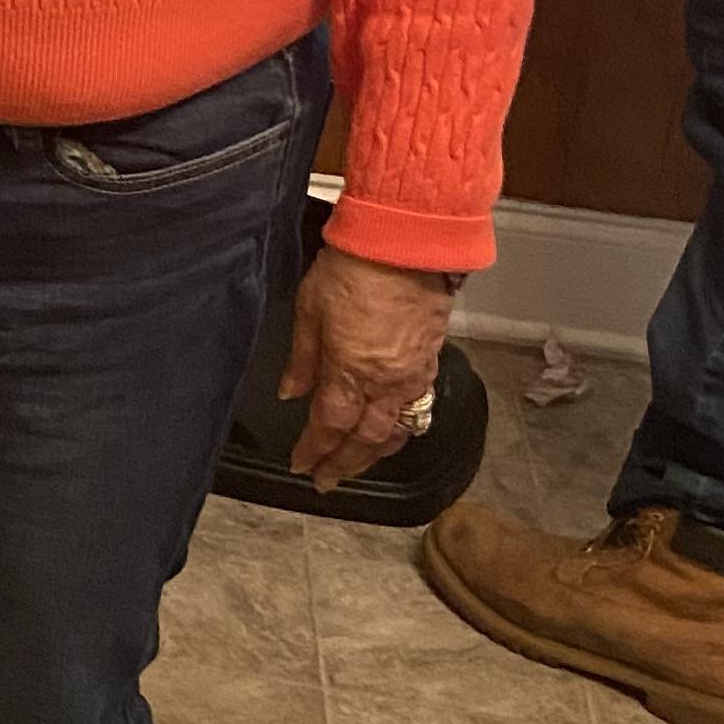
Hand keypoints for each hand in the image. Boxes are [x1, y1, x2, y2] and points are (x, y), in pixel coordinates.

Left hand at [279, 247, 454, 489]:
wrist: (406, 242)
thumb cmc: (353, 268)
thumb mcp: (309, 308)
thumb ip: (302, 357)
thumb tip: (291, 392)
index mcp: (350, 371)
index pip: (329, 425)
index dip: (314, 450)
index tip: (301, 465)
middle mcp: (385, 381)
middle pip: (365, 438)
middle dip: (344, 464)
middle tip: (327, 481)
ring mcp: (414, 372)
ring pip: (397, 428)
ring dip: (377, 452)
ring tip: (359, 464)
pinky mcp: (432, 358)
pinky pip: (419, 405)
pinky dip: (404, 425)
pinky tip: (395, 428)